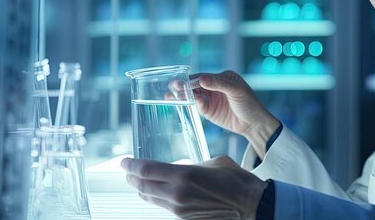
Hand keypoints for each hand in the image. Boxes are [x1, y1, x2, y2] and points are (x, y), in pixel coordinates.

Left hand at [121, 156, 267, 219]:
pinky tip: (160, 191)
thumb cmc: (236, 180)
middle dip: (132, 177)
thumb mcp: (212, 162)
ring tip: (140, 181)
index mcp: (184, 176)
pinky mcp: (185, 218)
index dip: (131, 165)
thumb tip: (180, 169)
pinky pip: (165, 206)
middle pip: (143, 186)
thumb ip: (191, 166)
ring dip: (142, 189)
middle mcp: (178, 194)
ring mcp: (180, 209)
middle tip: (128, 170)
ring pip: (151, 198)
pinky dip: (158, 197)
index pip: (146, 170)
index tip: (124, 160)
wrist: (250, 204)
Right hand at [170, 70, 279, 158]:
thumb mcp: (236, 90)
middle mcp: (215, 86)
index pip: (204, 76)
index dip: (193, 79)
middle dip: (184, 86)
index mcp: (223, 77)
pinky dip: (190, 103)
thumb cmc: (249, 103)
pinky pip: (198, 105)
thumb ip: (219, 84)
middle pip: (196, 85)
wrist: (254, 124)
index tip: (182, 82)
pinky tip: (183, 102)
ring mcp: (211, 98)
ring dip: (183, 95)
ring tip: (171, 95)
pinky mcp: (209, 110)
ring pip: (194, 95)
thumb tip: (201, 78)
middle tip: (173, 87)